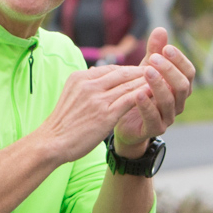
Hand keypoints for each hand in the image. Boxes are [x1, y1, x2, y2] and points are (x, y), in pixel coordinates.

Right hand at [34, 64, 151, 165]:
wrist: (51, 143)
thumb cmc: (62, 124)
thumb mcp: (71, 97)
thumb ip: (85, 86)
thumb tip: (96, 75)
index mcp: (80, 78)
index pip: (110, 69)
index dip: (128, 70)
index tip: (141, 72)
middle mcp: (88, 84)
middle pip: (121, 73)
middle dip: (141, 72)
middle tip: (159, 72)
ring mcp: (97, 98)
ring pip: (128, 84)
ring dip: (146, 82)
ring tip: (161, 81)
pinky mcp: (105, 114)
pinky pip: (129, 99)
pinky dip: (143, 94)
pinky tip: (155, 94)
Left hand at [112, 28, 194, 155]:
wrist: (124, 122)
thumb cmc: (139, 92)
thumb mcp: (145, 70)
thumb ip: (154, 52)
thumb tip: (161, 28)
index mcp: (179, 87)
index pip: (189, 72)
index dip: (179, 60)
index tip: (166, 48)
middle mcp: (178, 103)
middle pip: (183, 86)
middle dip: (169, 71)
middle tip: (153, 58)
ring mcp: (168, 118)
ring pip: (169, 102)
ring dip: (158, 85)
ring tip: (146, 72)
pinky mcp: (154, 129)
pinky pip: (154, 119)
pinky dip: (146, 106)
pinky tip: (136, 94)